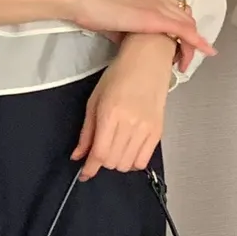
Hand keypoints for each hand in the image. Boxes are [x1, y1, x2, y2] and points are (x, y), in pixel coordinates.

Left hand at [71, 34, 174, 181]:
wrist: (148, 61)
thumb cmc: (119, 75)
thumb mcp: (95, 100)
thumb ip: (86, 132)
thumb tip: (78, 156)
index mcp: (110, 114)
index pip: (99, 153)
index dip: (90, 168)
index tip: (84, 174)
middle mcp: (130, 123)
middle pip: (112, 162)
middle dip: (102, 162)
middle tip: (99, 151)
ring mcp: (146, 128)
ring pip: (127, 164)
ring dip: (116, 163)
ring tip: (114, 148)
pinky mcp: (158, 131)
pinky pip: (144, 160)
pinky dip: (132, 162)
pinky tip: (128, 151)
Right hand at [72, 0, 214, 59]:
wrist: (83, 2)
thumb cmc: (93, 11)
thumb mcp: (117, 21)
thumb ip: (129, 30)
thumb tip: (131, 42)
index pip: (175, 10)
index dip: (180, 29)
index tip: (176, 46)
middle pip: (185, 18)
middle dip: (188, 39)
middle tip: (181, 59)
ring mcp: (160, 5)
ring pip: (188, 25)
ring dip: (192, 46)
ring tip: (185, 63)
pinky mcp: (158, 17)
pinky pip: (185, 31)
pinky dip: (197, 43)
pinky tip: (206, 52)